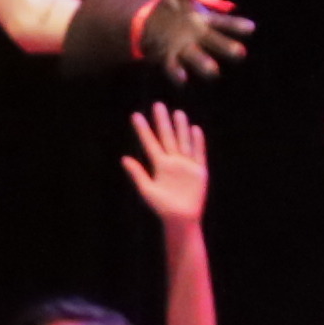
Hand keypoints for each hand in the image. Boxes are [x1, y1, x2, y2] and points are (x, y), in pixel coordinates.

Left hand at [122, 104, 210, 225]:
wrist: (181, 219)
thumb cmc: (162, 207)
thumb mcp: (147, 190)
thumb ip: (137, 174)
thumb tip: (124, 158)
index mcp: (160, 166)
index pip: (150, 143)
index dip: (143, 130)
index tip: (135, 116)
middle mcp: (173, 162)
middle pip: (167, 137)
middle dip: (163, 122)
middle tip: (157, 105)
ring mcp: (186, 165)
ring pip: (183, 142)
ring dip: (181, 128)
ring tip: (178, 113)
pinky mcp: (199, 171)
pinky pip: (198, 154)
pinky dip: (197, 142)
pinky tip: (195, 130)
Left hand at [138, 0, 254, 80]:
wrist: (152, 25)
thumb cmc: (174, 8)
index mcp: (206, 21)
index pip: (225, 24)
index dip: (237, 27)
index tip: (251, 28)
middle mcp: (200, 38)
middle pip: (217, 43)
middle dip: (227, 48)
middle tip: (240, 54)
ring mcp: (186, 50)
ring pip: (198, 59)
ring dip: (205, 64)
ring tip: (214, 72)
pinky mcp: (170, 59)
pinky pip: (175, 67)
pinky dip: (178, 73)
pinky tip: (182, 80)